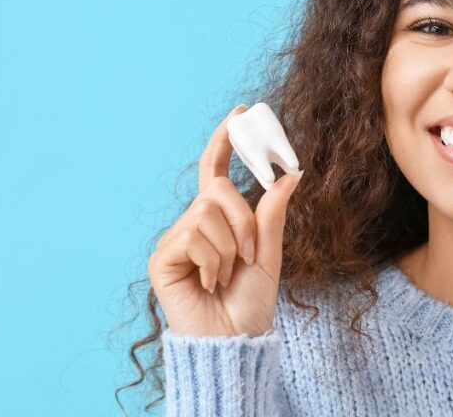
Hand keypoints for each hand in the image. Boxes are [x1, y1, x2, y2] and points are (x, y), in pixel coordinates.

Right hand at [148, 104, 303, 336]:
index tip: (241, 112)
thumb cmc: (250, 303)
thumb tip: (290, 174)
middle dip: (244, 220)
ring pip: (208, 213)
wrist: (234, 342)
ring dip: (231, 247)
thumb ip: (273, 214)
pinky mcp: (162, 258)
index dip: (225, 140)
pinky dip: (214, 261)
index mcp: (218, 219)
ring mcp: (175, 240)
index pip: (216, 170)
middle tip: (250, 254)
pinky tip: (210, 283)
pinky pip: (194, 237)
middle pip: (217, 191)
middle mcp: (193, 222)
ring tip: (228, 274)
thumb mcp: (269, 254)